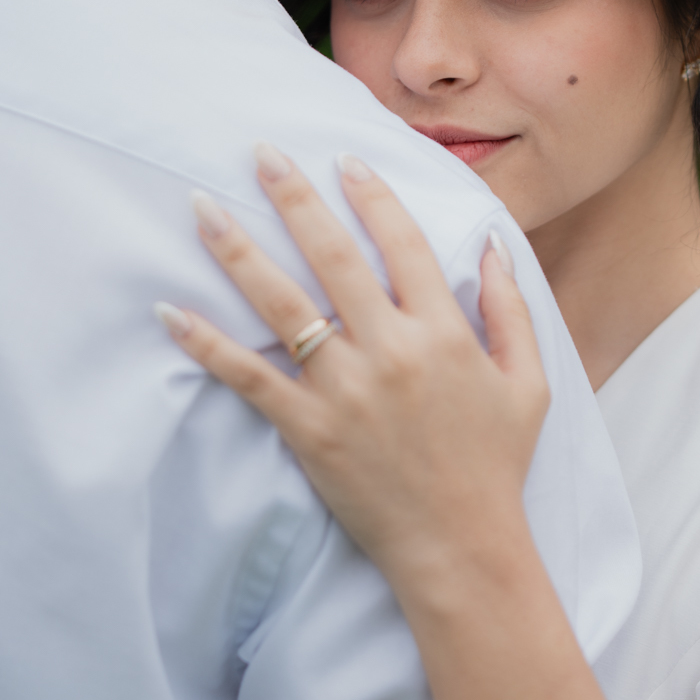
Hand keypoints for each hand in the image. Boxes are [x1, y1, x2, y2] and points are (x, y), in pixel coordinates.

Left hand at [156, 146, 549, 591]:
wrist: (462, 547)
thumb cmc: (496, 464)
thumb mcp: (529, 381)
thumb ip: (512, 308)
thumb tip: (494, 246)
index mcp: (444, 332)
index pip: (402, 244)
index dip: (372, 196)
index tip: (345, 161)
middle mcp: (390, 350)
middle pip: (331, 256)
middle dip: (292, 197)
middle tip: (260, 153)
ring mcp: (345, 389)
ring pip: (282, 304)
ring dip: (238, 249)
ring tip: (203, 206)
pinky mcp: (308, 430)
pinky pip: (249, 377)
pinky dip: (207, 343)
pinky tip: (171, 310)